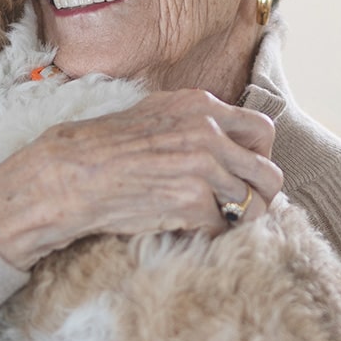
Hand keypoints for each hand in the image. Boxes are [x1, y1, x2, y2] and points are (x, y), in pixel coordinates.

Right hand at [0, 89, 282, 269]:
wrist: (70, 173)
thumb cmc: (105, 147)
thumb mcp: (155, 114)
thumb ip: (196, 122)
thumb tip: (228, 139)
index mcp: (202, 106)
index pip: (263, 131)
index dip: (260, 157)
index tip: (246, 173)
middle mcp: (208, 133)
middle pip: (269, 173)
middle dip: (261, 195)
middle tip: (242, 207)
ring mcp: (203, 168)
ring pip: (253, 206)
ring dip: (237, 220)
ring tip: (215, 222)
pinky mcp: (191, 202)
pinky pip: (223, 227)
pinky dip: (212, 234)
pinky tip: (191, 229)